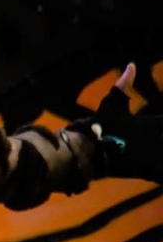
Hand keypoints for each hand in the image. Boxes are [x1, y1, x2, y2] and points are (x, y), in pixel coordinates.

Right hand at [76, 63, 161, 180]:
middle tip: (159, 137)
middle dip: (161, 139)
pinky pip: (161, 177)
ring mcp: (151, 157)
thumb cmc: (99, 124)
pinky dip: (161, 177)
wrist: (86, 149)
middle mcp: (155, 141)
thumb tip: (132, 64)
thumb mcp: (111, 102)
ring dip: (160, 153)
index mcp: (151, 124)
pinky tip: (160, 176)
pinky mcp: (145, 172)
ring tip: (156, 152)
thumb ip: (124, 84)